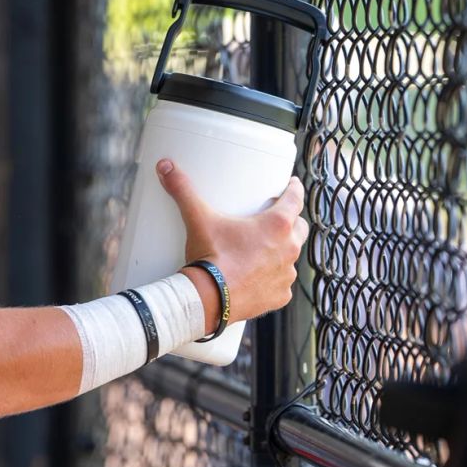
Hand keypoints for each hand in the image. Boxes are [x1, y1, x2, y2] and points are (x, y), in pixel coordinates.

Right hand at [156, 159, 306, 322]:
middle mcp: (289, 249)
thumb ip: (184, 190)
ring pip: (291, 257)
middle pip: (299, 228)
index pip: (296, 198)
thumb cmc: (211, 257)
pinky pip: (281, 283)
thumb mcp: (198, 219)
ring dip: (281, 252)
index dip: (294, 188)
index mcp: (277, 225)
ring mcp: (285, 274)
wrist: (210, 300)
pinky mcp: (279, 296)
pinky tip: (259, 278)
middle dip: (291, 221)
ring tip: (262, 250)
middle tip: (273, 219)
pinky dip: (273, 279)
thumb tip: (167, 167)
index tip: (291, 185)